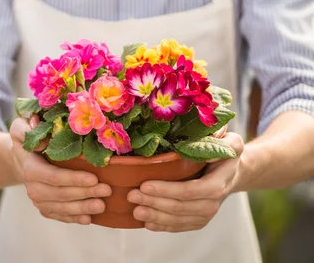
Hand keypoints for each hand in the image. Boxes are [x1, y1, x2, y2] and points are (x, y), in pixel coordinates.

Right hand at [9, 115, 111, 224]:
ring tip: (102, 205)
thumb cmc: (28, 137)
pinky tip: (88, 218)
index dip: (74, 179)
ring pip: (62, 208)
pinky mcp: (44, 207)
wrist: (20, 158)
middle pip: (62, 194)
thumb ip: (25, 129)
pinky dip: (73, 218)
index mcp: (30, 168)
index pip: (55, 177)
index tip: (94, 178)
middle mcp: (33, 188)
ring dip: (82, 208)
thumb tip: (42, 137)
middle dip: (85, 193)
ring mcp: (38, 200)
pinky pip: (59, 215)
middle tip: (107, 190)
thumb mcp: (21, 127)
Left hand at [127, 132, 243, 231]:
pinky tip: (148, 223)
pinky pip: (180, 226)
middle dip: (154, 202)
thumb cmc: (227, 151)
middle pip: (180, 206)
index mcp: (219, 182)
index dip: (167, 190)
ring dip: (155, 216)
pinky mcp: (200, 220)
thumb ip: (223, 141)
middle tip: (132, 195)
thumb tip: (203, 144)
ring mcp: (207, 214)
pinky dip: (163, 226)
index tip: (145, 185)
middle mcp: (214, 202)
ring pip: (178, 219)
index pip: (190, 190)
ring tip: (136, 210)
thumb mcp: (231, 141)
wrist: (234, 171)